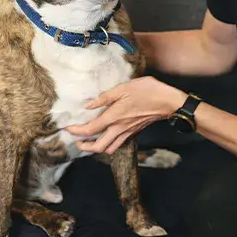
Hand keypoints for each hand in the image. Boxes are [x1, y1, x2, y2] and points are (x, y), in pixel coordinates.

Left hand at [65, 76, 186, 153]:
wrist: (168, 102)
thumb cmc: (147, 91)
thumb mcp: (124, 88)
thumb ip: (105, 97)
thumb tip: (88, 105)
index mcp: (114, 117)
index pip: (90, 130)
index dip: (76, 132)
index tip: (67, 129)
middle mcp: (119, 129)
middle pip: (98, 147)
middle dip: (85, 146)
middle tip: (76, 140)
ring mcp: (127, 132)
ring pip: (109, 148)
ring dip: (96, 148)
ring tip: (89, 140)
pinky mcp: (134, 132)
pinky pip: (118, 144)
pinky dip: (108, 144)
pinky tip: (106, 135)